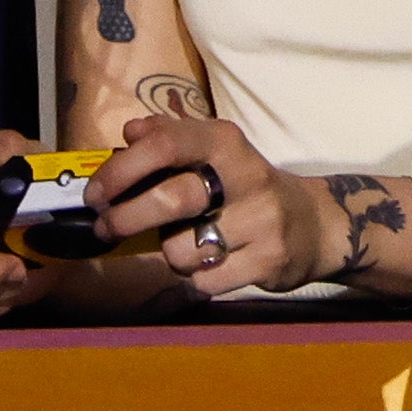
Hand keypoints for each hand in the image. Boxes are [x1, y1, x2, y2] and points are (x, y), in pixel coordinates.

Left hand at [87, 111, 338, 298]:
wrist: (315, 225)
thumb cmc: (246, 187)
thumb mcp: (213, 153)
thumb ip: (169, 138)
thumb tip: (129, 131)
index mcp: (225, 142)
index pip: (165, 145)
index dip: (121, 170)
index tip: (96, 194)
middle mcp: (246, 176)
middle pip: (171, 199)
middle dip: (126, 219)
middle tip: (106, 229)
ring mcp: (261, 221)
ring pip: (182, 249)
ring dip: (169, 253)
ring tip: (186, 244)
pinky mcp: (268, 261)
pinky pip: (203, 280)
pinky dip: (195, 277)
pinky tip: (212, 264)